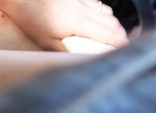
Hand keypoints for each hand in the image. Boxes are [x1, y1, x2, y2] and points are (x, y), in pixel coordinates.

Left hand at [0, 0, 128, 51]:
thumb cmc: (27, 17)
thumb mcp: (44, 41)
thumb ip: (63, 52)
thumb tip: (76, 63)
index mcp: (78, 23)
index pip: (108, 34)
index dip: (120, 42)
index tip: (128, 49)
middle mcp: (81, 9)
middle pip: (110, 21)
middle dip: (120, 32)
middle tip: (126, 42)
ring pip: (103, 10)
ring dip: (113, 21)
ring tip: (116, 30)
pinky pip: (93, 2)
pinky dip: (101, 9)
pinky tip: (101, 13)